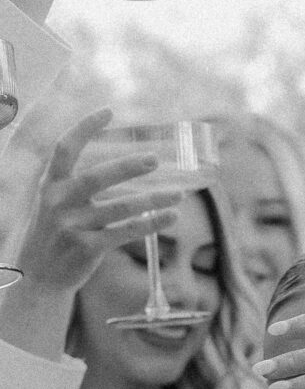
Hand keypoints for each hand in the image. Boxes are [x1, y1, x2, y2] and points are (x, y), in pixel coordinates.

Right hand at [15, 108, 181, 291]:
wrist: (40, 277)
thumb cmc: (55, 235)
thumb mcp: (54, 204)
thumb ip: (75, 185)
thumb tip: (117, 164)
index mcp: (50, 185)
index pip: (64, 148)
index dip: (85, 127)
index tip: (109, 111)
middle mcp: (58, 203)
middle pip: (96, 177)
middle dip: (128, 167)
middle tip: (156, 159)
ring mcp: (72, 226)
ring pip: (120, 208)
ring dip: (154, 200)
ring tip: (179, 194)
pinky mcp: (87, 248)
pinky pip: (127, 232)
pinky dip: (152, 224)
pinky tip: (171, 216)